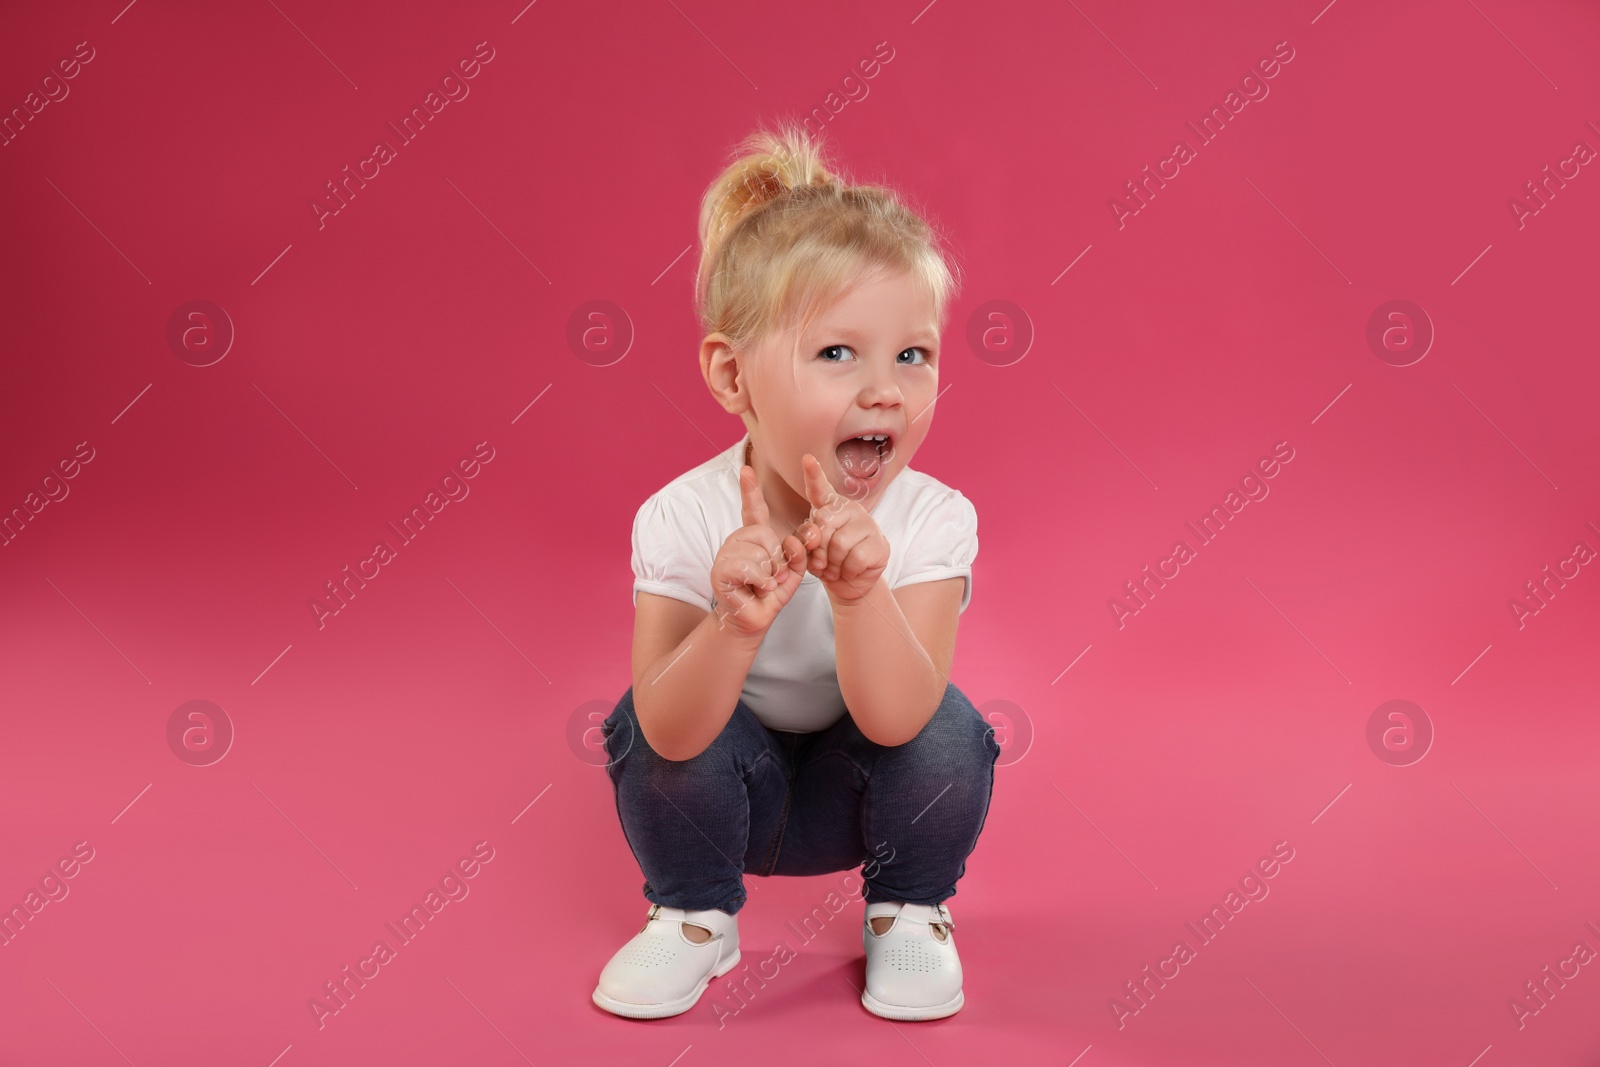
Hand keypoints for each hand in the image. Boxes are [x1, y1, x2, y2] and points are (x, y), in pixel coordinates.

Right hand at [709, 464, 809, 637]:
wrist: (754, 618)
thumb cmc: (771, 593)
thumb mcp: (793, 570)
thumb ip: (799, 553)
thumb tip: (795, 541)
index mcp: (754, 536)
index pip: (753, 509)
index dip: (749, 490)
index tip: (746, 470)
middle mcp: (737, 540)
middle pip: (765, 534)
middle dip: (778, 559)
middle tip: (773, 576)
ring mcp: (726, 554)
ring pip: (758, 553)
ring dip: (769, 574)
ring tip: (763, 585)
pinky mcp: (720, 570)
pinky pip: (749, 567)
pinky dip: (760, 581)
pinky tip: (757, 588)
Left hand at [795, 453, 888, 603]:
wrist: (850, 584)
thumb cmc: (827, 562)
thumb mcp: (809, 551)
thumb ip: (806, 540)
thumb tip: (815, 536)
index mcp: (829, 508)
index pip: (820, 489)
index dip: (813, 474)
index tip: (807, 459)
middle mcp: (849, 509)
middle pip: (823, 524)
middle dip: (817, 550)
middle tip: (822, 562)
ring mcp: (868, 524)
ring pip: (840, 544)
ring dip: (833, 564)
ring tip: (836, 568)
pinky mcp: (880, 543)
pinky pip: (856, 558)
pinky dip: (848, 571)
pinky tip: (851, 570)